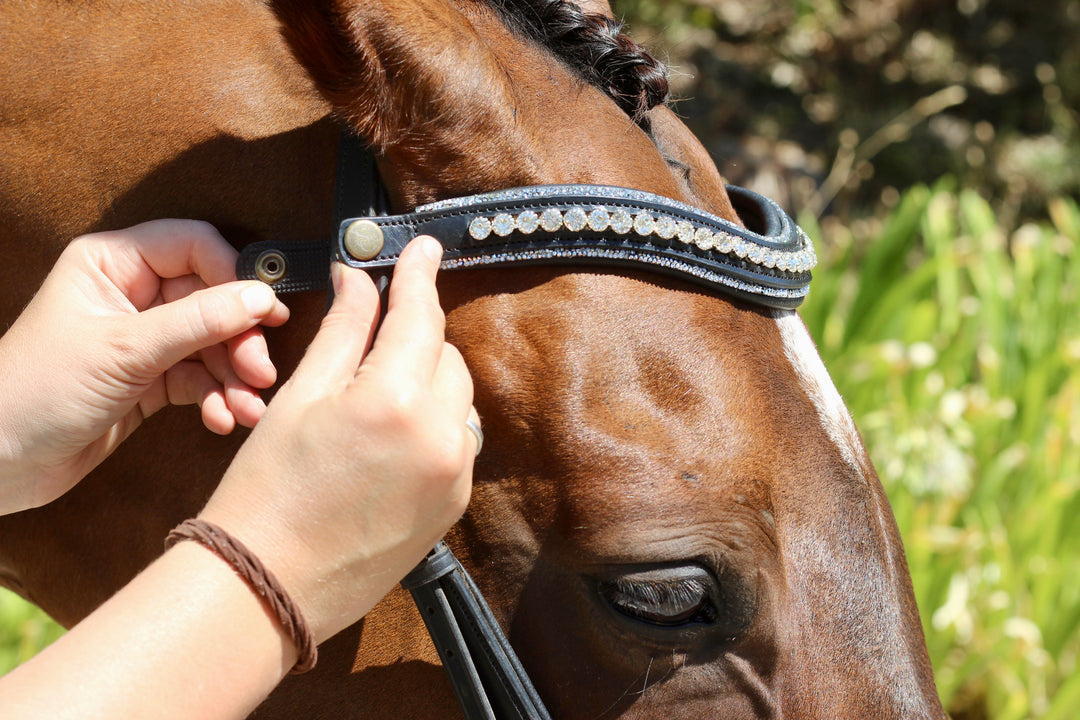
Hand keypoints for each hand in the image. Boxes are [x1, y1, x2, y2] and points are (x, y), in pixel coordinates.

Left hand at [0, 220, 288, 513]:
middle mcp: (131, 295)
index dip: (233, 276)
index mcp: (113, 264)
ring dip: (234, 376)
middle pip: (211, 299)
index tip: (266, 312)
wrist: (0, 461)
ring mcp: (143, 339)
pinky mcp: (151, 380)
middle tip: (259, 371)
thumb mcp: (125, 350)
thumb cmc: (37, 389)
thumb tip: (261, 296)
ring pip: (212, 344)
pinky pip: (200, 379)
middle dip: (239, 339)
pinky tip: (222, 418)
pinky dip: (217, 398)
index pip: (193, 247)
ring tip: (247, 406)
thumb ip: (198, 321)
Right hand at [200, 236, 476, 644]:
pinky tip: (392, 435)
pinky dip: (435, 423)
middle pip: (445, 355)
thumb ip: (344, 331)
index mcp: (394, 400)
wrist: (267, 587)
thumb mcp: (299, 398)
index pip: (421, 315)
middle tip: (375, 334)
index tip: (425, 248)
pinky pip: (458, 440)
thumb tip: (361, 279)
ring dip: (428, 380)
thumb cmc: (267, 493)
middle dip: (415, 336)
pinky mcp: (455, 504)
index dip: (420, 275)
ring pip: (458, 398)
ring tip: (376, 393)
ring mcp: (454, 474)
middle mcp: (439, 436)